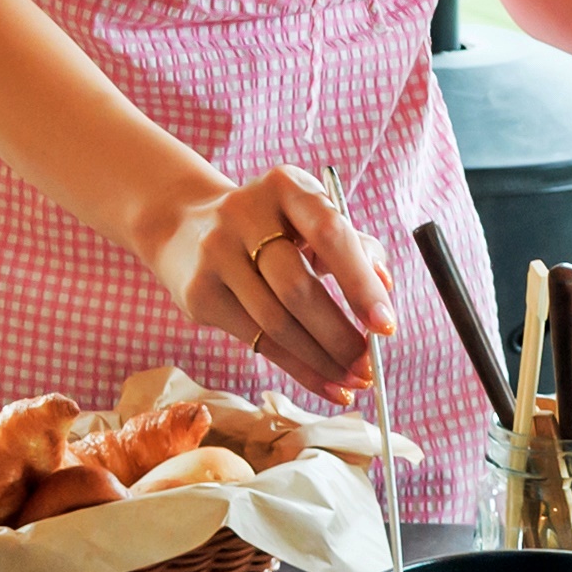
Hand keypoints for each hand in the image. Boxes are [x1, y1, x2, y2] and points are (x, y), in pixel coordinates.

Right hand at [151, 164, 396, 399]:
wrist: (186, 227)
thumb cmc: (271, 227)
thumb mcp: (311, 219)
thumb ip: (355, 246)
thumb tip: (384, 288)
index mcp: (286, 186)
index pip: (330, 234)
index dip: (361, 283)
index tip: (386, 326)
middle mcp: (244, 213)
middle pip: (297, 287)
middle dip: (340, 336)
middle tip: (369, 368)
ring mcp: (215, 253)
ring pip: (277, 322)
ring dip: (322, 361)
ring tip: (353, 381)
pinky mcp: (199, 293)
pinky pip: (258, 341)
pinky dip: (299, 370)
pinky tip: (327, 384)